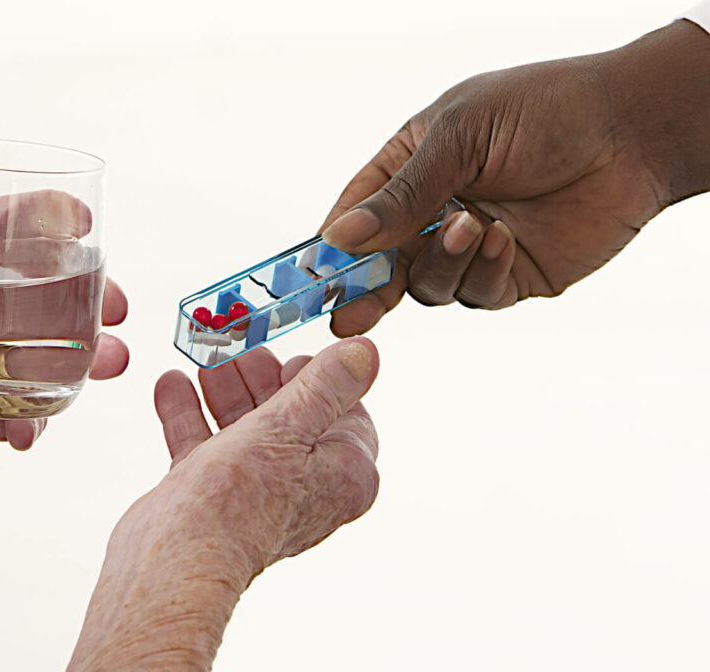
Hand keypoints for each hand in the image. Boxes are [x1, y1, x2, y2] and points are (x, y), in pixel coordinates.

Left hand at [0, 197, 128, 574]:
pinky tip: (34, 431)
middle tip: (114, 305)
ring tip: (109, 363)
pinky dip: (36, 423)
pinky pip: (16, 418)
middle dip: (82, 300)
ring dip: (81, 359)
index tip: (81, 223)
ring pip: (38, 358)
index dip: (37, 225)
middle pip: (33, 300)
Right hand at [70, 339, 378, 670]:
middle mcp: (303, 487)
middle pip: (288, 415)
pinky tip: (173, 383)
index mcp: (341, 475)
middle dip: (261, 378)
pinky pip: (202, 444)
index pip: (345, 415)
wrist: (175, 558)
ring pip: (242, 427)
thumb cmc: (239, 504)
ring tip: (206, 358)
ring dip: (223, 389)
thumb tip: (366, 353)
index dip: (320, 379)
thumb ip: (327, 385)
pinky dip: (188, 412)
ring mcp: (255, 492)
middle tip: (242, 345)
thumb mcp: (289, 425)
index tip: (294, 354)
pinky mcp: (210, 497)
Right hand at [319, 20, 709, 334]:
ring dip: (441, 263)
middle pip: (380, 266)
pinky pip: (477, 294)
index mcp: (409, 170)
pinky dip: (483, 271)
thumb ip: (399, 195)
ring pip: (425, 286)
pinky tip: (503, 237)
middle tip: (347, 315)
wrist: (633, 131)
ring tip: (471, 226)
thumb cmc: (544, 110)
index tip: (311, 277)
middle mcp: (433, 213)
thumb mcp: (458, 138)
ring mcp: (469, 250)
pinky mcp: (508, 278)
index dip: (332, 247)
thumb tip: (339, 237)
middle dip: (364, 290)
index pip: (356, 216)